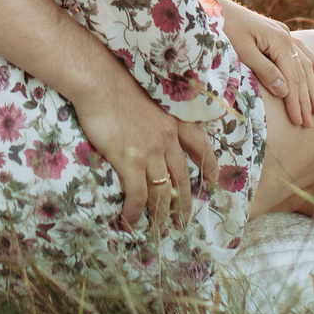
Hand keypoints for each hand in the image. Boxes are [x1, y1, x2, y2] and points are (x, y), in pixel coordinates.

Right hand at [72, 68, 221, 238]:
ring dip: (162, 214)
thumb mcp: (145, 99)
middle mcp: (167, 139)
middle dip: (184, 203)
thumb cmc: (114, 86)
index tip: (214, 179)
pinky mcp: (131, 160)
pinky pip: (138, 194)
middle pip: (182, 177)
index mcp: (172, 122)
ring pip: (163, 191)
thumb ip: (152, 117)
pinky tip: (129, 221)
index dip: (209, 163)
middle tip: (182, 221)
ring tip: (159, 230)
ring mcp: (151, 150)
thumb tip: (145, 130)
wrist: (99, 83)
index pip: (199, 144)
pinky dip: (134, 211)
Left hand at [212, 0, 313, 128]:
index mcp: (279, 41)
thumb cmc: (225, 28)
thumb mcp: (243, 52)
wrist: (213, 6)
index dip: (296, 102)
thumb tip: (285, 92)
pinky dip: (311, 62)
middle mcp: (286, 36)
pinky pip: (300, 50)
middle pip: (301, 73)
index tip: (299, 121)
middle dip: (306, 99)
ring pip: (303, 63)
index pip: (292, 79)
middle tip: (310, 123)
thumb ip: (265, 70)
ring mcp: (283, 33)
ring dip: (311, 86)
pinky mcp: (277, 33)